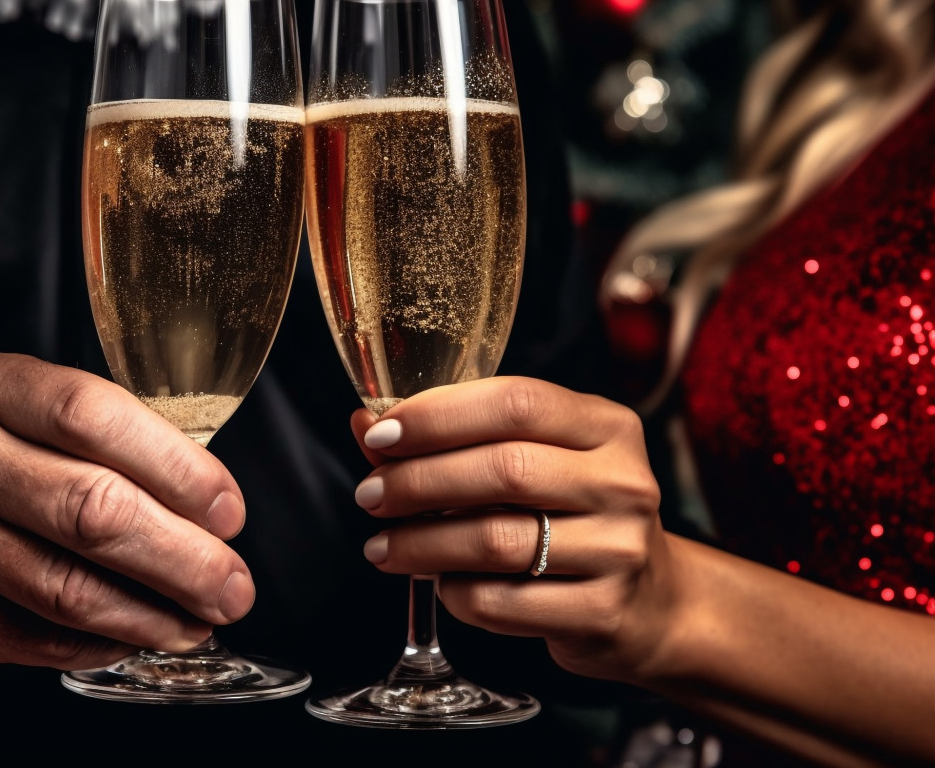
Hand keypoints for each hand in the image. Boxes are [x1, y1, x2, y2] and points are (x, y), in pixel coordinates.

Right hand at [0, 352, 253, 683]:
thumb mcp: (14, 412)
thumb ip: (98, 440)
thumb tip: (205, 508)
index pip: (92, 416)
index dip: (177, 467)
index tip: (228, 510)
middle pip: (89, 510)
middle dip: (184, 558)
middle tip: (233, 585)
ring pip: (67, 588)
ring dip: (152, 615)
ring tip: (198, 619)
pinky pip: (34, 637)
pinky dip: (99, 644)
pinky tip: (132, 636)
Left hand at [348, 376, 676, 683]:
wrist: (648, 603)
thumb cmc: (570, 515)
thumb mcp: (532, 458)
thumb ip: (454, 436)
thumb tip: (365, 420)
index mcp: (606, 427)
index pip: (517, 401)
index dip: (439, 415)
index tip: (381, 435)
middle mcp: (622, 483)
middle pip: (504, 469)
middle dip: (419, 481)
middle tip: (370, 494)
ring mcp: (619, 550)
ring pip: (496, 541)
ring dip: (421, 543)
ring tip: (382, 546)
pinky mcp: (601, 613)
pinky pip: (500, 601)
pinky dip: (453, 591)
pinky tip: (438, 582)